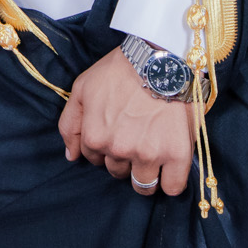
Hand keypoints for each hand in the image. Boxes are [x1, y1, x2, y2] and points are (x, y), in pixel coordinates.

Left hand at [58, 47, 193, 195]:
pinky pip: (173, 188)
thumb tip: (71, 156)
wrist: (159, 60)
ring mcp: (149, 154)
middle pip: (117, 171)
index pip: (94, 158)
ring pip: (143, 185)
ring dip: (144, 174)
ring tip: (152, 153)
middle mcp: (119, 150)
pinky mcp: (177, 155)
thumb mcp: (83, 89)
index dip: (103, 147)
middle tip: (135, 137)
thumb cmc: (119, 71)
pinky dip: (171, 182)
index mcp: (95, 137)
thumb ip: (70, 124)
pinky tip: (170, 168)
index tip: (116, 132)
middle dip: (123, 159)